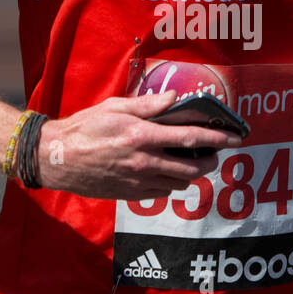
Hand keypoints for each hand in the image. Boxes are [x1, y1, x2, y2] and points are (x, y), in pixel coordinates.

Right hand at [35, 90, 242, 198]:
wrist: (57, 158)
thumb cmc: (85, 127)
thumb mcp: (114, 107)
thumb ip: (148, 105)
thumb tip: (176, 98)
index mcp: (142, 135)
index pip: (190, 138)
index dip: (217, 139)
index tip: (236, 138)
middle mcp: (144, 161)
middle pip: (192, 167)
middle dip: (210, 161)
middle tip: (215, 154)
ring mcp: (138, 182)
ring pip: (180, 183)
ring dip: (191, 173)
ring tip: (191, 161)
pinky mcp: (130, 195)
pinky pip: (162, 193)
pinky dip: (172, 183)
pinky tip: (167, 173)